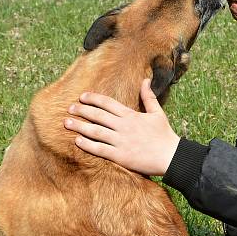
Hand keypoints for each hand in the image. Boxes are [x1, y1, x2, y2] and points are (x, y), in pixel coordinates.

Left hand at [63, 78, 180, 175]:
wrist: (170, 156)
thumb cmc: (164, 134)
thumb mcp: (157, 112)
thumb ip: (148, 96)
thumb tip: (145, 80)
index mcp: (131, 115)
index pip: (108, 103)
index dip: (94, 99)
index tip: (82, 97)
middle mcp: (123, 126)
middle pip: (98, 116)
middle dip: (82, 111)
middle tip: (69, 108)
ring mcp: (121, 141)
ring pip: (95, 131)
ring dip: (80, 126)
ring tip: (67, 123)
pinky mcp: (120, 156)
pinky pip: (100, 149)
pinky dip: (87, 144)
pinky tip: (77, 141)